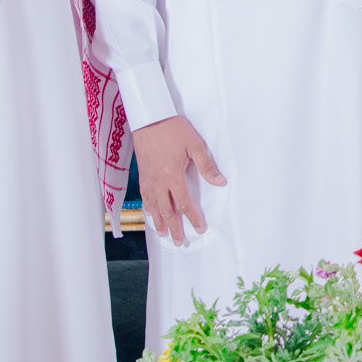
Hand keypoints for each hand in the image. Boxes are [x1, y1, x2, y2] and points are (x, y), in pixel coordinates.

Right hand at [131, 116, 225, 245]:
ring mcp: (148, 179)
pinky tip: (150, 213)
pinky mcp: (141, 174)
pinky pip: (144, 196)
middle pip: (167, 211)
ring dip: (159, 222)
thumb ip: (207, 166)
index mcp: (173, 176)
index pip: (184, 203)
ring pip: (153, 206)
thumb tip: (220, 182)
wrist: (150, 118)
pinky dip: (148, 208)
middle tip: (178, 242)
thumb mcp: (195, 145)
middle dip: (174, 228)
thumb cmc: (173, 130)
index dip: (192, 218)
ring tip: (163, 234)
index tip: (199, 229)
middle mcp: (158, 182)